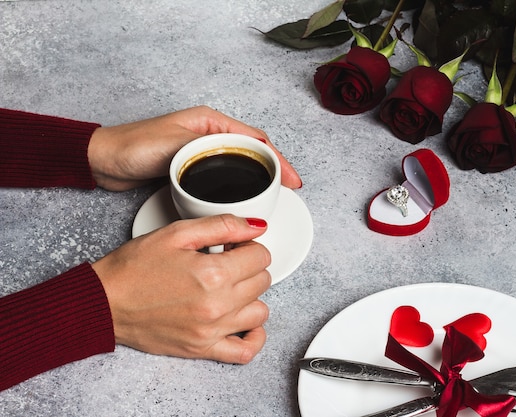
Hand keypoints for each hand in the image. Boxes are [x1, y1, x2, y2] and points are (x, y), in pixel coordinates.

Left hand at [88, 105, 301, 190]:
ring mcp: (202, 150)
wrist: (104, 161)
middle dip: (274, 168)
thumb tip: (239, 164)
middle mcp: (209, 133)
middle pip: (253, 150)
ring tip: (273, 195)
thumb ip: (206, 151)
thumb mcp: (175, 145)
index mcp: (210, 122)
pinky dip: (240, 185)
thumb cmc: (133, 148)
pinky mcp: (192, 166)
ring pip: (241, 164)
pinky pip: (225, 175)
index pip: (255, 139)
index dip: (278, 159)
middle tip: (290, 190)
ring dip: (259, 177)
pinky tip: (244, 198)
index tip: (292, 179)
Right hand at [92, 215, 270, 363]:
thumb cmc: (133, 268)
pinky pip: (246, 352)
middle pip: (263, 281)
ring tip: (229, 288)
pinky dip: (253, 337)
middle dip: (248, 267)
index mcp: (213, 274)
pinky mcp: (202, 349)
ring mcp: (211, 331)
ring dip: (250, 296)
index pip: (261, 256)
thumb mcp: (177, 233)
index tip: (231, 247)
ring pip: (260, 312)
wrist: (104, 301)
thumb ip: (222, 226)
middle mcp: (217, 306)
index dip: (247, 246)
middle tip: (226, 262)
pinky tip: (244, 322)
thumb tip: (256, 227)